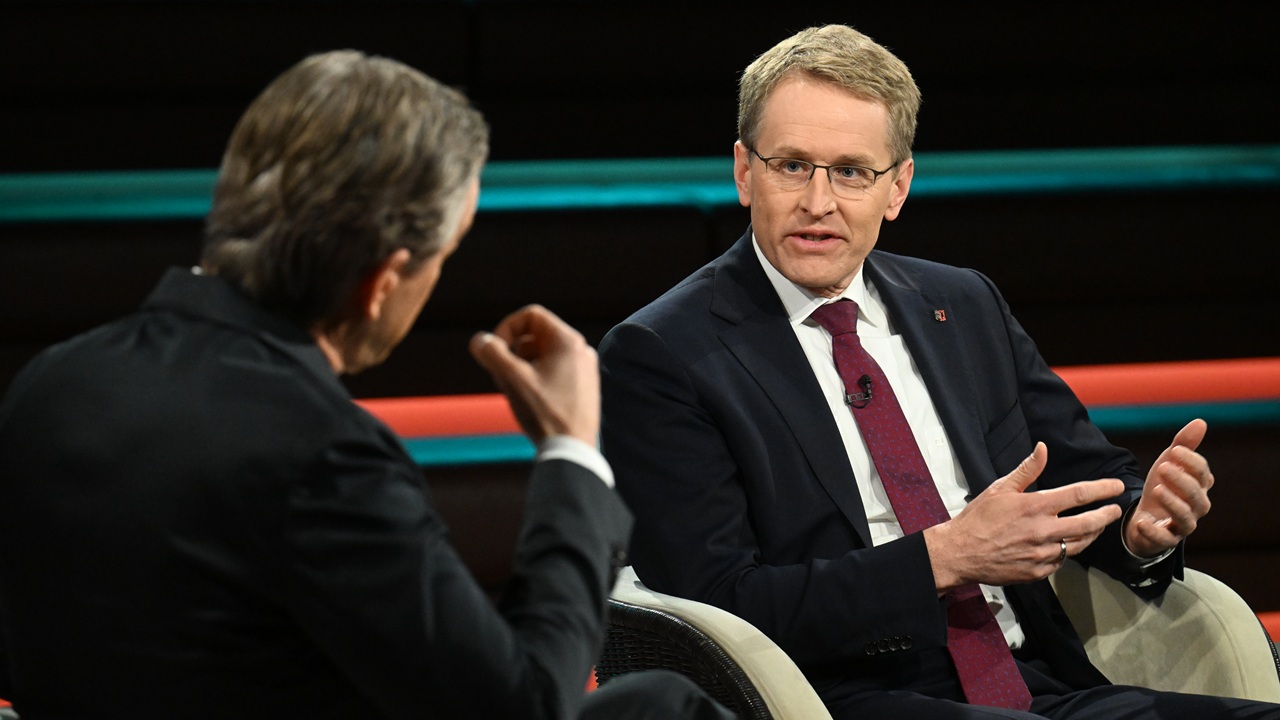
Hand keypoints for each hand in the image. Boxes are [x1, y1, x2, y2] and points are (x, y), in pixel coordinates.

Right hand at [468, 304, 599, 445]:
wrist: (572, 451)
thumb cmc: (545, 413)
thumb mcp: (512, 379)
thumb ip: (492, 353)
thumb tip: (480, 341)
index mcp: (568, 341)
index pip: (530, 316)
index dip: (506, 328)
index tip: (494, 351)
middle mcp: (581, 350)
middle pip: (535, 336)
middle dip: (512, 352)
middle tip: (501, 376)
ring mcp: (585, 370)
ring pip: (543, 356)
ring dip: (522, 367)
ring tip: (514, 391)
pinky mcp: (584, 388)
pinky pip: (554, 372)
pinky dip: (536, 379)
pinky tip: (529, 401)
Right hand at [924, 442, 1124, 590]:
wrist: (960, 553)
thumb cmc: (978, 518)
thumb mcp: (1000, 488)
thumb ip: (1027, 470)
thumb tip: (1043, 448)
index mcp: (1035, 506)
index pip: (1078, 494)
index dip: (1102, 489)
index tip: (1117, 487)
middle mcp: (1043, 531)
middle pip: (1088, 523)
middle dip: (1106, 515)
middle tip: (1115, 510)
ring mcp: (1042, 554)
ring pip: (1079, 545)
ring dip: (1092, 534)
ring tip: (1097, 526)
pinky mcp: (1038, 571)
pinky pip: (1061, 561)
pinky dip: (1067, 551)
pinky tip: (1066, 544)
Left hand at [1124, 419, 1213, 557]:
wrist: (1145, 516)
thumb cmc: (1162, 486)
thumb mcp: (1168, 463)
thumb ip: (1183, 445)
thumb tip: (1200, 422)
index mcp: (1199, 487)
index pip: (1203, 474)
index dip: (1191, 462)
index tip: (1175, 450)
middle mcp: (1196, 507)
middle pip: (1197, 496)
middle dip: (1182, 481)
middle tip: (1163, 467)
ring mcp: (1182, 525)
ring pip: (1185, 518)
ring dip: (1172, 503)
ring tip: (1156, 489)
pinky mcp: (1167, 539)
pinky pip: (1164, 539)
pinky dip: (1153, 531)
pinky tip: (1142, 521)